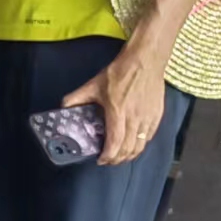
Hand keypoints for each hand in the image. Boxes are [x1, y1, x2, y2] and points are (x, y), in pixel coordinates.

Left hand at [63, 49, 166, 165]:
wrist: (146, 59)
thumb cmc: (120, 72)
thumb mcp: (94, 85)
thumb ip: (77, 98)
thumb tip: (63, 107)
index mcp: (118, 112)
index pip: (115, 143)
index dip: (108, 156)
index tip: (100, 160)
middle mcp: (135, 118)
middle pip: (128, 149)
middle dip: (117, 159)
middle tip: (108, 160)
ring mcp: (148, 118)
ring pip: (141, 145)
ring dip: (130, 155)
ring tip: (120, 156)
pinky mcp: (157, 115)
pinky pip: (149, 137)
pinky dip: (141, 145)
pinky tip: (133, 144)